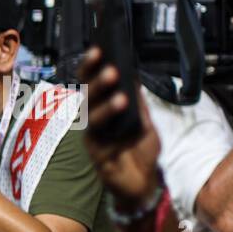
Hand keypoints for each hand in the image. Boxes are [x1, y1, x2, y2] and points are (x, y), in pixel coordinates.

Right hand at [78, 46, 161, 207]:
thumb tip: (133, 77)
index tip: (99, 48)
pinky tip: (122, 110)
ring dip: (104, 99)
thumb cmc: (140, 152)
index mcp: (102, 109)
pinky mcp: (96, 153)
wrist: (142, 183)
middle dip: (96, 79)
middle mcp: (93, 120)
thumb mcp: (144, 122)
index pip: (92, 83)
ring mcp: (92, 136)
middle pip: (88, 95)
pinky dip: (110, 120)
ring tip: (118, 87)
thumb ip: (137, 103)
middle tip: (110, 66)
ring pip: (92, 113)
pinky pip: (99, 135)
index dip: (92, 67)